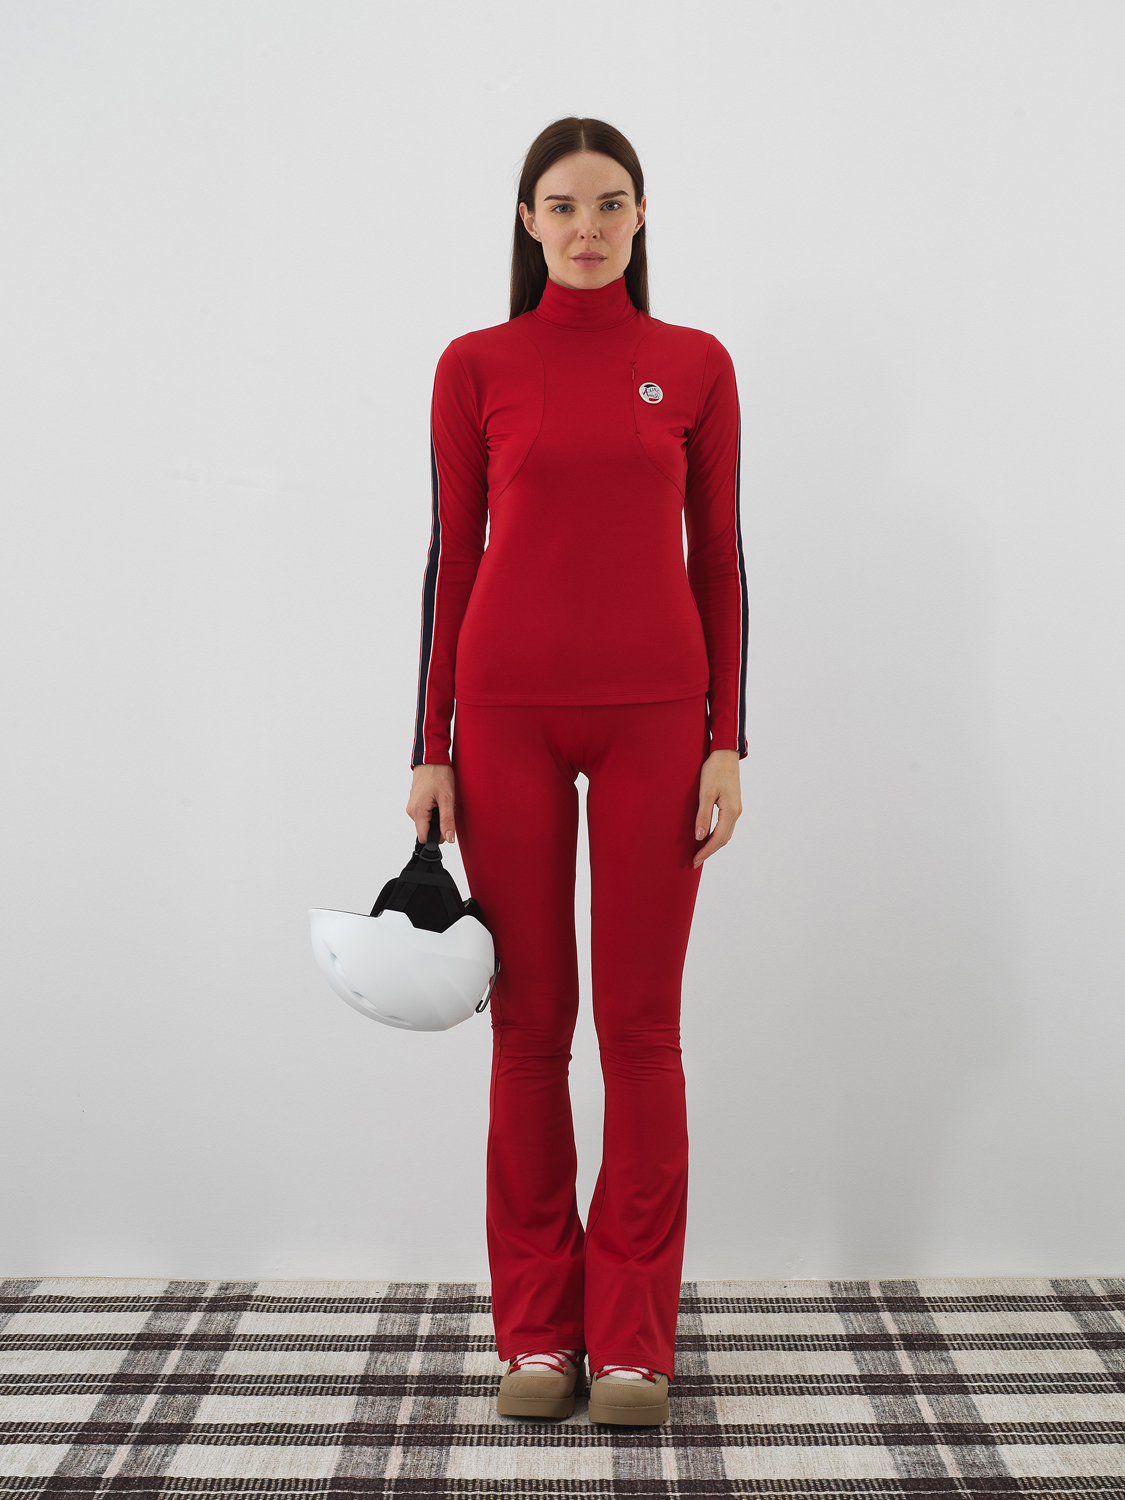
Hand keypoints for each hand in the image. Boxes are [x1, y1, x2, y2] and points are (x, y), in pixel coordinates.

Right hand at [406, 763, 456, 843]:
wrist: (431, 758)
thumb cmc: (438, 774)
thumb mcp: (447, 798)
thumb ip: (447, 820)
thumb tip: (449, 838)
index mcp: (418, 811)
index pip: (424, 837)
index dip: (437, 837)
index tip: (446, 827)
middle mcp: (412, 810)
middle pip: (426, 829)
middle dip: (439, 824)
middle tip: (447, 808)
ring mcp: (412, 805)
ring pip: (426, 821)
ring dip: (437, 815)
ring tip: (443, 801)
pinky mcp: (415, 801)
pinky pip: (425, 812)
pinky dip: (434, 809)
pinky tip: (439, 798)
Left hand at [693, 749, 741, 868]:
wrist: (725, 753)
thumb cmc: (715, 770)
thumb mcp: (705, 793)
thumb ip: (703, 815)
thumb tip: (699, 836)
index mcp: (730, 811)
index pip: (718, 838)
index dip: (706, 851)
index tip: (695, 860)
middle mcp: (736, 812)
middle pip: (723, 839)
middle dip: (709, 851)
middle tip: (694, 860)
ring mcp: (736, 808)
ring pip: (725, 833)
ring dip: (713, 843)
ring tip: (699, 851)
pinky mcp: (732, 804)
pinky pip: (725, 825)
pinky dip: (716, 834)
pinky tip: (707, 835)